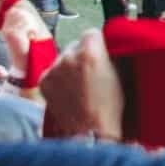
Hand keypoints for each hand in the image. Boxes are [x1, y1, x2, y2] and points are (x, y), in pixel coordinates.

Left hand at [48, 19, 127, 147]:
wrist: (91, 132)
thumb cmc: (109, 107)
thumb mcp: (120, 75)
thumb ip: (111, 56)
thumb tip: (107, 47)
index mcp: (90, 51)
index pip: (92, 33)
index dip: (98, 44)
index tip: (101, 52)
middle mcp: (69, 56)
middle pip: (75, 45)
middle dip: (81, 55)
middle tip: (90, 72)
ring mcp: (54, 69)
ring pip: (62, 59)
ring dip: (69, 67)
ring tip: (79, 86)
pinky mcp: (43, 82)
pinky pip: (52, 73)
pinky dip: (58, 79)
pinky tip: (68, 92)